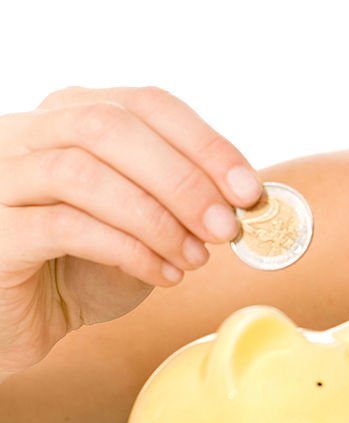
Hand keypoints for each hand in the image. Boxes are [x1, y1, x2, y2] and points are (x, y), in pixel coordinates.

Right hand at [0, 86, 262, 374]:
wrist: (19, 319)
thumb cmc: (83, 266)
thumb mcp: (144, 224)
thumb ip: (182, 200)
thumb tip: (245, 197)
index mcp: (71, 115)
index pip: (147, 103)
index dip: (206, 144)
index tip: (249, 190)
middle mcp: (27, 133)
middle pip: (111, 127)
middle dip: (183, 179)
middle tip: (226, 227)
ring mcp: (1, 177)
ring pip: (83, 173)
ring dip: (157, 219)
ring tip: (197, 258)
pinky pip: (65, 226)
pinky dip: (128, 250)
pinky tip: (162, 275)